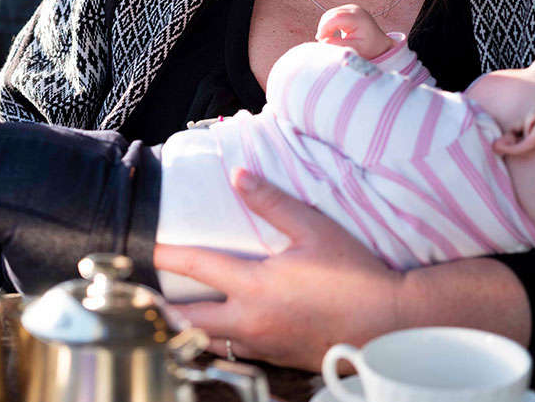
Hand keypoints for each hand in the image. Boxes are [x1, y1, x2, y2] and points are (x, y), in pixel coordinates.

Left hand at [154, 168, 405, 369]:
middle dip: (162, 308)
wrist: (391, 325)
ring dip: (187, 328)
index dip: (167, 255)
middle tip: (143, 293)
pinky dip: (217, 341)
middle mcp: (251, 321)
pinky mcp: (277, 359)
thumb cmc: (356, 275)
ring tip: (172, 312)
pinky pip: (234, 352)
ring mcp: (263, 345)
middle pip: (188, 320)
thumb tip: (239, 176)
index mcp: (255, 287)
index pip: (197, 268)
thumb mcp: (315, 229)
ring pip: (209, 342)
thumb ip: (273, 202)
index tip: (146, 246)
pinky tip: (217, 330)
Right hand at [316, 5, 394, 58]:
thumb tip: (323, 41)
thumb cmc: (370, 47)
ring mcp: (350, 8)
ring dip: (324, 27)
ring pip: (329, 14)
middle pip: (330, 14)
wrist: (379, 43)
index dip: (325, 28)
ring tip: (327, 39)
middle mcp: (354, 9)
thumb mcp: (356, 49)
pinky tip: (330, 34)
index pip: (335, 18)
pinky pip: (331, 15)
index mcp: (358, 17)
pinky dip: (327, 25)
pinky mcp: (346, 10)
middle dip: (323, 28)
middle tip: (323, 42)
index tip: (321, 41)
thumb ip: (339, 45)